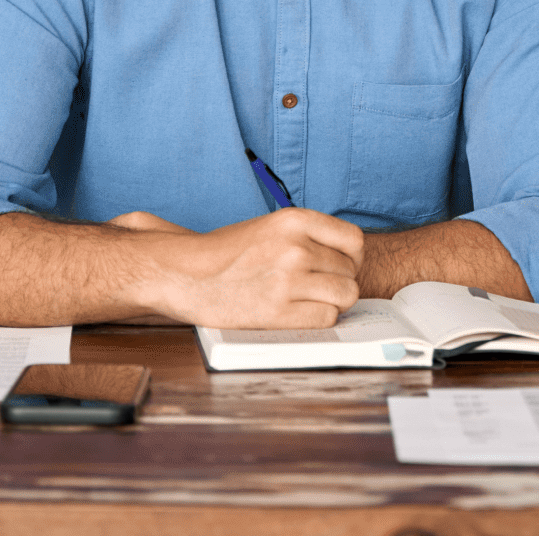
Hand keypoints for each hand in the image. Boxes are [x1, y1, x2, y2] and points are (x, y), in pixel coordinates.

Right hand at [131, 208, 364, 329]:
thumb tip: (351, 259)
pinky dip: (319, 319)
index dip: (351, 258)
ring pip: (345, 295)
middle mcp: (294, 247)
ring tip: (310, 301)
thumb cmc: (229, 253)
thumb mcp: (271, 227)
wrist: (184, 273)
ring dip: (333, 302)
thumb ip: (309, 236)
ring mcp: (287, 279)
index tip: (340, 266)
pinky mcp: (277, 311)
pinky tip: (299, 313)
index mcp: (294, 220)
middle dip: (338, 281)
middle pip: (350, 271)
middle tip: (315, 287)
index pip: (354, 240)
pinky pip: (326, 318)